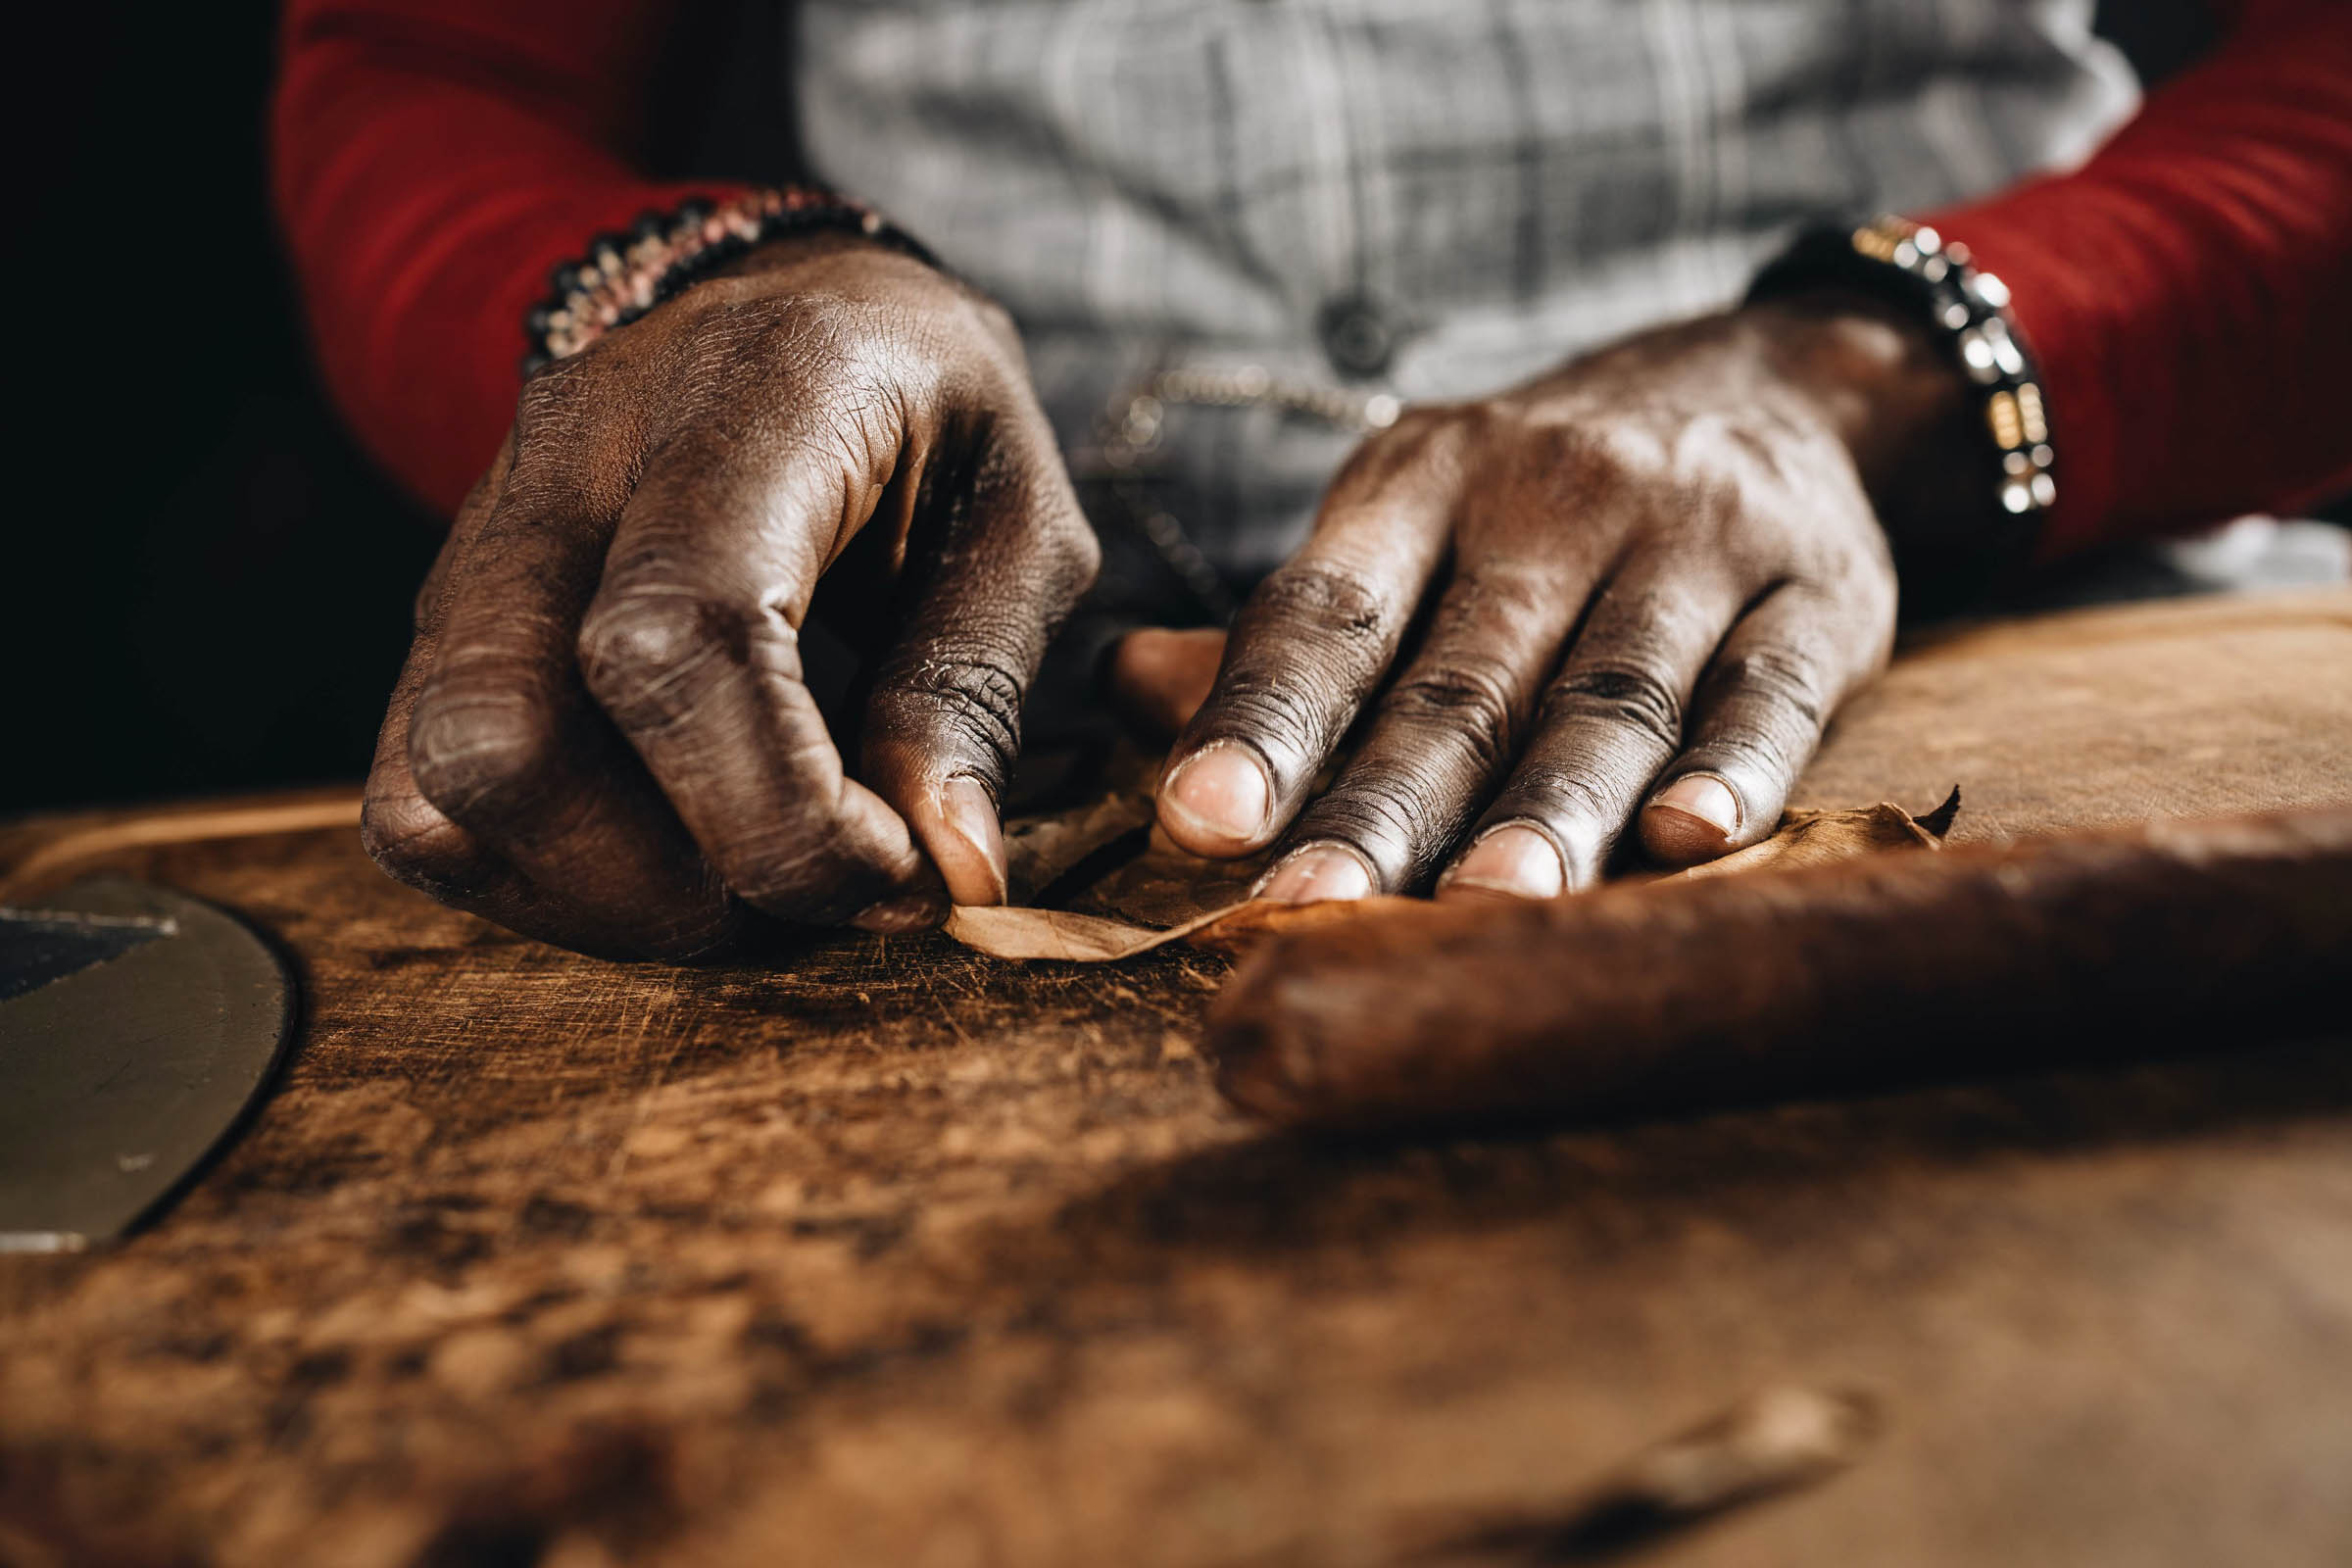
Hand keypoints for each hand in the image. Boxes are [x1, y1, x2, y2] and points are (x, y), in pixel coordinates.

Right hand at [362, 232, 1098, 957]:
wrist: (799, 304)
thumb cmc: (930, 413)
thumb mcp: (1021, 518)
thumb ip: (972, 689)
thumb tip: (946, 872)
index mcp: (742, 403)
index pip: (676, 634)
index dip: (779, 812)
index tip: (893, 872)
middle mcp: (565, 465)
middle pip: (500, 735)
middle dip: (667, 887)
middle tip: (811, 893)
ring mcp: (477, 547)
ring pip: (433, 793)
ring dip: (603, 902)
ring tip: (748, 882)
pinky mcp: (442, 624)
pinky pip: (420, 805)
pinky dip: (546, 884)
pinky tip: (670, 862)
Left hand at [1152, 300, 1969, 899]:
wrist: (1765, 382)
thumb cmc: (1537, 499)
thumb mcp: (1407, 518)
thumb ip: (1286, 629)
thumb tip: (1124, 688)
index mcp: (1421, 481)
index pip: (1327, 610)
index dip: (1262, 717)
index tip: (1201, 822)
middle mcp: (1552, 501)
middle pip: (1460, 678)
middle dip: (1382, 804)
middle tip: (1311, 907)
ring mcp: (1694, 544)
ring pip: (1609, 698)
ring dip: (1548, 809)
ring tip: (1489, 906)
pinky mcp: (1818, 595)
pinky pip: (1772, 688)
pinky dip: (1733, 767)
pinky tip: (1688, 839)